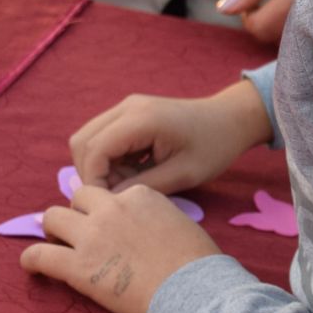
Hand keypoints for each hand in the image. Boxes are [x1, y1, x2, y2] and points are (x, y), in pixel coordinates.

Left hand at [25, 184, 218, 312]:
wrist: (195, 290)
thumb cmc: (199, 263)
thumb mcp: (179, 222)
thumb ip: (154, 216)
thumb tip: (143, 227)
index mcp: (139, 194)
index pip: (110, 194)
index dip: (106, 210)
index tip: (109, 226)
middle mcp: (112, 208)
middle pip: (78, 198)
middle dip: (76, 213)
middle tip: (79, 233)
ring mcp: (92, 236)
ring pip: (52, 217)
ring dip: (53, 230)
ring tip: (57, 246)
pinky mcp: (79, 267)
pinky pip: (39, 255)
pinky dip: (31, 259)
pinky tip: (31, 266)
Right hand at [68, 81, 271, 190]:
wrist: (230, 119)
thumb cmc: (214, 147)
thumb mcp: (183, 174)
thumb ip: (143, 188)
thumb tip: (108, 201)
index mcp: (141, 119)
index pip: (93, 151)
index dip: (93, 182)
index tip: (110, 204)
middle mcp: (126, 107)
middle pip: (81, 142)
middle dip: (92, 174)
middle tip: (120, 194)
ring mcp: (126, 107)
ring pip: (88, 139)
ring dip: (100, 166)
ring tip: (131, 182)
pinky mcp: (129, 113)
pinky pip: (102, 137)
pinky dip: (109, 158)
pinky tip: (135, 170)